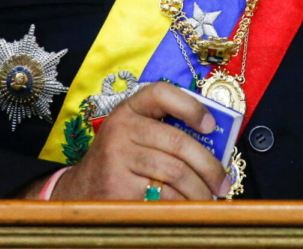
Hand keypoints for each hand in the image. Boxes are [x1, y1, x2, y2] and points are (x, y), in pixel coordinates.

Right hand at [40, 83, 229, 200]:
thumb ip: (165, 132)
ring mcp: (117, 158)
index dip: (190, 106)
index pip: (161, 93)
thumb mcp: (134, 136)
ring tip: (211, 198)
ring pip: (175, 172)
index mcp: (128, 109)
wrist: (80, 190)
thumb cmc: (120, 160)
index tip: (211, 126)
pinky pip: (163, 195)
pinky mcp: (118, 187)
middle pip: (178, 142)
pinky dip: (183, 204)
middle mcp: (121, 129)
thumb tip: (214, 147)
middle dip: (209, 165)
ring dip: (200, 189)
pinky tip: (191, 208)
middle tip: (223, 181)